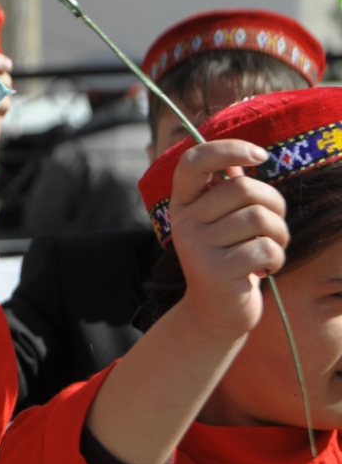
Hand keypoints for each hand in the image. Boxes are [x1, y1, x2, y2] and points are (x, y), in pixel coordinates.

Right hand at [169, 139, 286, 339]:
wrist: (214, 314)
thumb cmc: (229, 259)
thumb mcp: (223, 222)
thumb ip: (229, 190)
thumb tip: (244, 156)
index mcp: (184, 204)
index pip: (193, 161)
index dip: (227, 149)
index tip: (260, 156)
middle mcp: (184, 223)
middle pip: (243, 189)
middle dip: (274, 205)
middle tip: (273, 228)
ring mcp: (196, 247)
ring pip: (259, 218)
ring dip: (279, 235)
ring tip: (271, 249)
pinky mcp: (214, 272)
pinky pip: (265, 248)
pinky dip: (277, 258)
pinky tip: (267, 269)